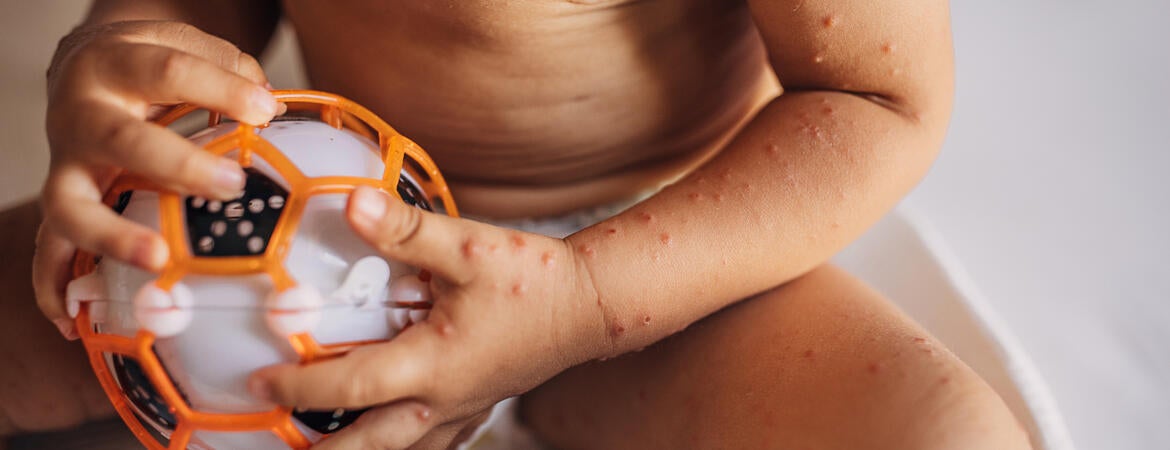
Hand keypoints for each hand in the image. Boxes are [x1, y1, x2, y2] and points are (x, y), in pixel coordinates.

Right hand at [35, 20, 278, 338]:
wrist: (88, 66)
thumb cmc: (152, 65)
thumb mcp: (186, 45)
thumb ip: (229, 71)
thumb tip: (270, 110)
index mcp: (117, 65)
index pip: (167, 71)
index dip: (219, 89)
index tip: (265, 110)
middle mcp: (83, 116)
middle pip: (121, 140)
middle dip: (176, 166)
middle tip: (230, 187)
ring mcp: (66, 164)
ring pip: (71, 204)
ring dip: (112, 236)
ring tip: (157, 259)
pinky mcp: (61, 202)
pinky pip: (48, 249)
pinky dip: (55, 285)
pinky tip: (73, 319)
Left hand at [249, 186, 602, 448]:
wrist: (593, 304)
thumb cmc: (535, 278)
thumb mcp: (468, 247)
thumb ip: (407, 230)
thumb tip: (351, 201)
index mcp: (432, 366)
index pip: (348, 385)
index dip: (298, 384)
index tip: (259, 380)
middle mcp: (443, 400)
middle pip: (370, 445)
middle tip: (286, 448)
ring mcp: (464, 409)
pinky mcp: (481, 404)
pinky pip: (436, 442)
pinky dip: (406, 446)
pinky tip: (397, 440)